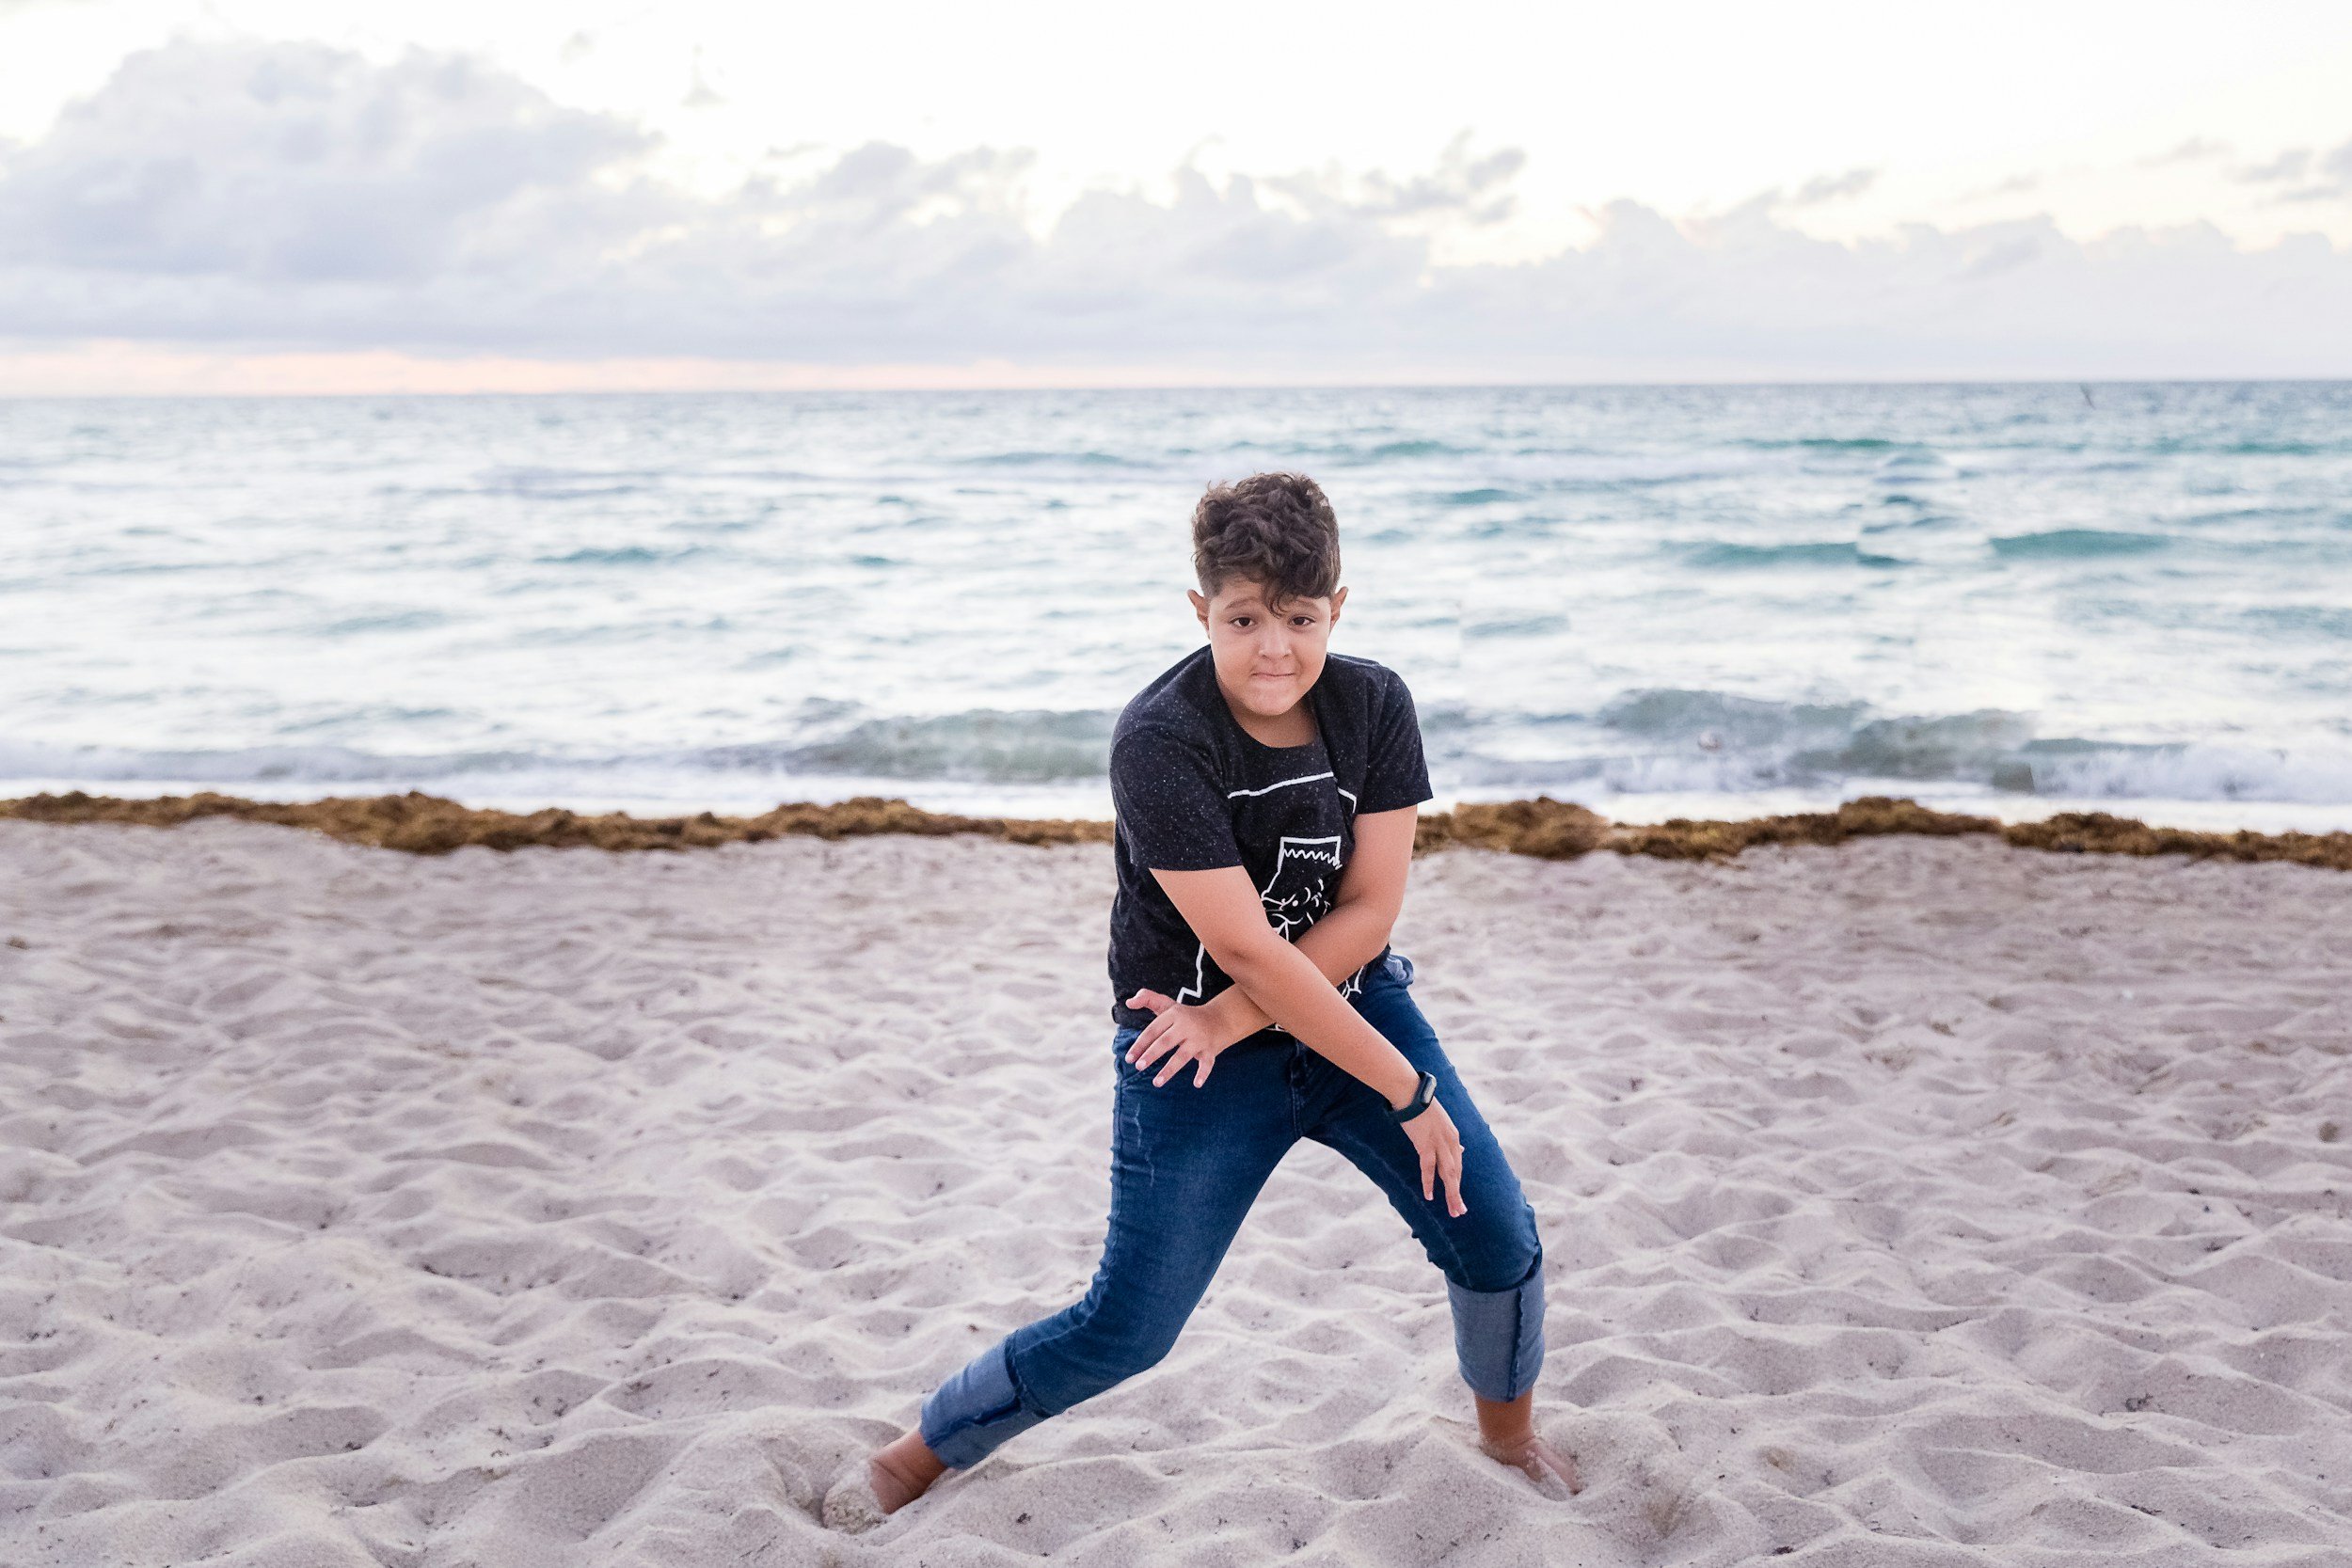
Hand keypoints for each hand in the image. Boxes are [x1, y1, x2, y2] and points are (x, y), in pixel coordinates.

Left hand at [1123, 987, 1255, 1087]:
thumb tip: (1128, 1003)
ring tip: (1156, 1083)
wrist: (1220, 1019)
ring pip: (1183, 1055)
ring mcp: (1199, 1038)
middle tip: (1138, 1066)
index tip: (1129, 1058)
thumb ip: (1148, 998)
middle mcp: (1187, 1026)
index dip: (1140, 1044)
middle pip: (1166, 1041)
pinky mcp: (1211, 1049)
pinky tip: (1197, 1084)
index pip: (1154, 1029)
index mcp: (1174, 1015)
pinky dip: (1204, 1073)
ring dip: (1169, 1069)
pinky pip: (1207, 1063)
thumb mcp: (1168, 1004)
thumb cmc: (1187, 1015)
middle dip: (1152, 1054)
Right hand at [1398, 1093, 1468, 1216]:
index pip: (1458, 1165)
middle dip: (1458, 1194)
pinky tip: (1430, 1196)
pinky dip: (1429, 1183)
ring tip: (1453, 1210)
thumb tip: (1461, 1149)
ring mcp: (1439, 1144)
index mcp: (1454, 1137)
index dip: (1458, 1182)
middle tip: (1460, 1212)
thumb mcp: (1442, 1122)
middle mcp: (1451, 1142)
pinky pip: (1429, 1168)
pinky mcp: (1426, 1145)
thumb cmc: (1423, 1107)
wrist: (1411, 1094)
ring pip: (1448, 1175)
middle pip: (1456, 1173)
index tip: (1458, 1197)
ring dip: (1452, 1194)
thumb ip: (1450, 1138)